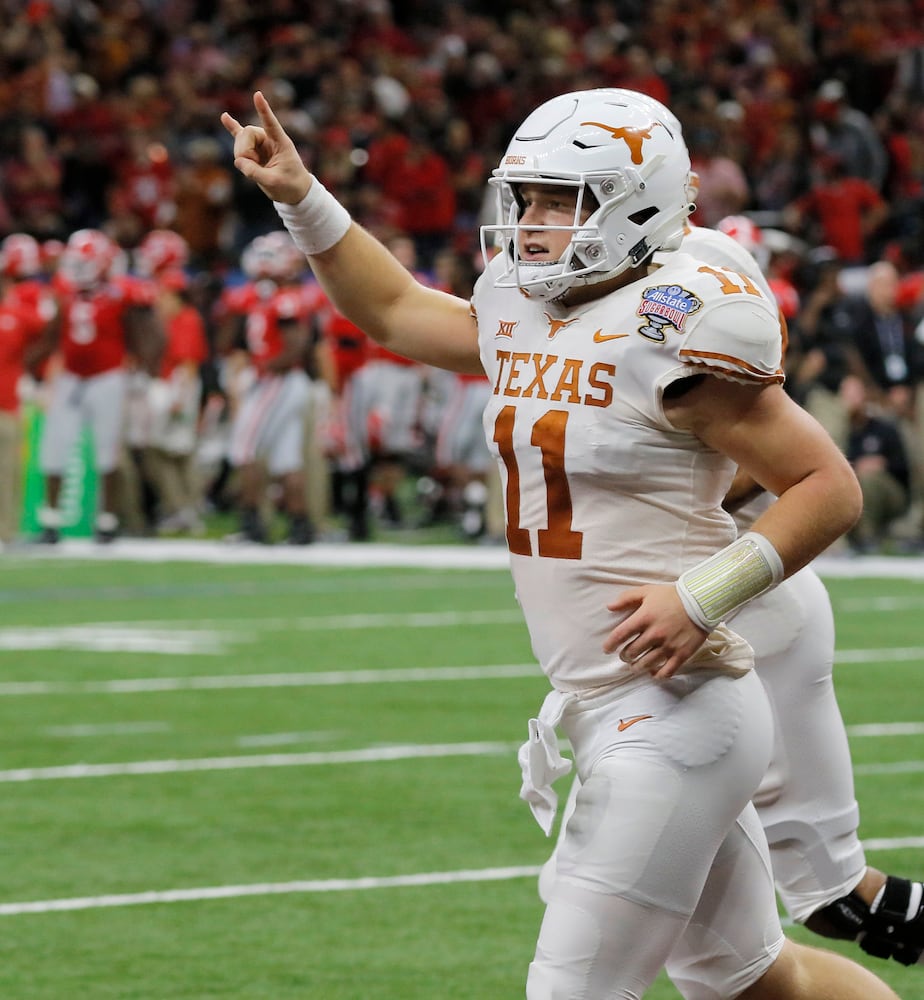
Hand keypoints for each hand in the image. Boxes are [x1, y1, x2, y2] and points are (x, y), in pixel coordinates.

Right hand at [220, 91, 311, 205]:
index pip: (271, 123)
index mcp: (281, 142)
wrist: (294, 192)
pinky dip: (232, 127)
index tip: (258, 95)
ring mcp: (261, 143)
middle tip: (251, 167)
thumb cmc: (289, 186)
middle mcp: (269, 138)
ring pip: (240, 139)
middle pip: (247, 133)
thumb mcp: (273, 182)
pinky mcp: (254, 150)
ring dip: (241, 154)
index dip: (263, 110)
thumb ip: (255, 172)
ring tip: (253, 168)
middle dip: (243, 150)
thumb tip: (238, 161)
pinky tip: (224, 116)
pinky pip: (240, 135)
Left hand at [603, 583, 708, 679]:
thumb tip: (609, 607)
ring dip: (636, 666)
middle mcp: (655, 633)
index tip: (607, 649)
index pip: (620, 635)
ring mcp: (668, 645)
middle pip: (632, 652)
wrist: (701, 601)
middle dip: (624, 656)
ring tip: (635, 665)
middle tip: (625, 655)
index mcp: (644, 617)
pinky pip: (666, 671)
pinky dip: (657, 675)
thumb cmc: (672, 596)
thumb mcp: (647, 591)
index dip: (610, 644)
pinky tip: (652, 673)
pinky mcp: (681, 654)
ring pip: (646, 663)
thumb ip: (627, 598)